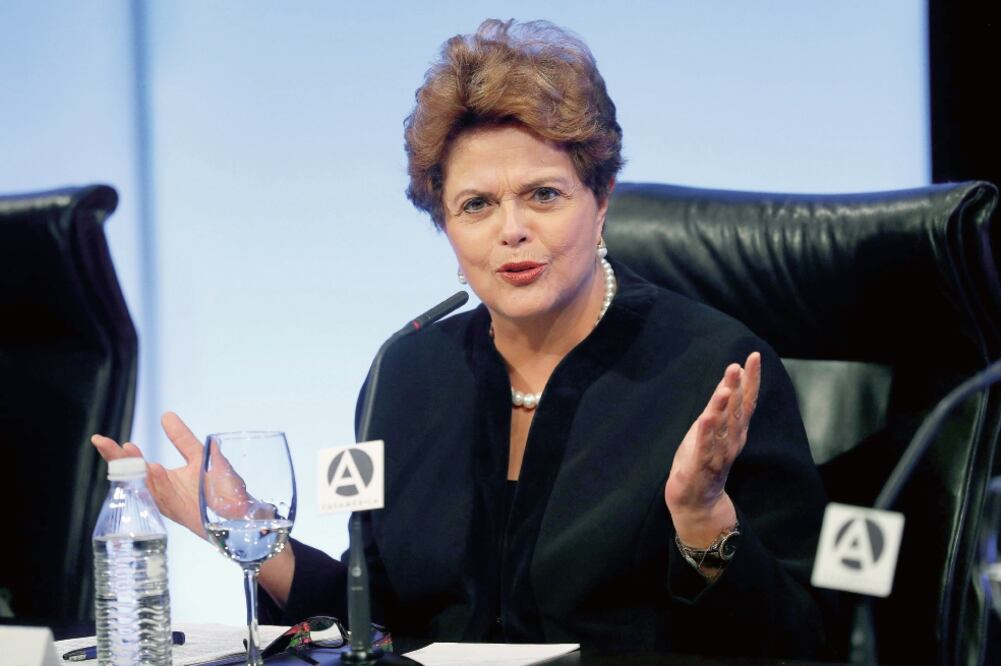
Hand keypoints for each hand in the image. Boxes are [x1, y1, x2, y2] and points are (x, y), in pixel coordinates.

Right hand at [92, 411, 207, 537]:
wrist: (241, 513)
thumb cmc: (217, 488)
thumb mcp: (198, 457)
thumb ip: (182, 439)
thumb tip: (166, 415)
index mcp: (162, 480)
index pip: (134, 465)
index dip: (116, 453)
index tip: (99, 439)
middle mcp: (162, 493)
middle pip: (134, 476)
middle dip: (118, 460)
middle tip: (102, 442)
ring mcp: (173, 504)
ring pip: (148, 487)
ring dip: (138, 469)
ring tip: (127, 449)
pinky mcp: (186, 514)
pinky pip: (169, 499)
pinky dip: (161, 484)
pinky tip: (154, 469)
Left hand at [665, 351, 760, 546]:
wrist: (697, 504)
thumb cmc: (702, 461)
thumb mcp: (710, 429)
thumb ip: (720, 406)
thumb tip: (729, 379)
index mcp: (734, 431)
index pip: (745, 401)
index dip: (751, 379)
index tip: (754, 357)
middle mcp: (731, 441)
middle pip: (736, 411)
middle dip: (738, 388)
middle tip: (739, 365)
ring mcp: (717, 455)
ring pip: (723, 429)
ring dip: (723, 408)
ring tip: (725, 388)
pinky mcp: (701, 468)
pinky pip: (705, 448)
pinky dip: (706, 434)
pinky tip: (706, 418)